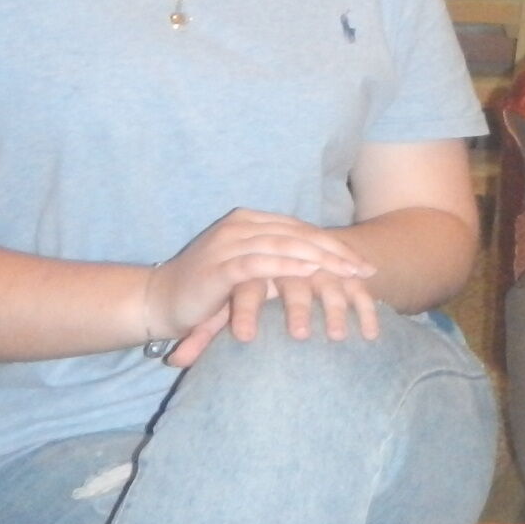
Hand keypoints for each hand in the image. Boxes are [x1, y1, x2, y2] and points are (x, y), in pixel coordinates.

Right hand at [146, 208, 377, 353]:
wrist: (158, 301)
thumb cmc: (207, 291)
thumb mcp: (249, 270)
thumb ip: (277, 261)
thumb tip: (321, 270)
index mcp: (250, 221)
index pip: (302, 230)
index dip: (336, 246)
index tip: (365, 266)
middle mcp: (240, 226)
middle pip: (299, 235)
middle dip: (337, 253)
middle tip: (366, 271)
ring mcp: (228, 243)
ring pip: (284, 245)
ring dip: (321, 259)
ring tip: (349, 273)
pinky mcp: (219, 266)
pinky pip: (259, 263)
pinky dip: (287, 267)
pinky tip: (311, 274)